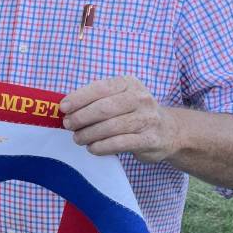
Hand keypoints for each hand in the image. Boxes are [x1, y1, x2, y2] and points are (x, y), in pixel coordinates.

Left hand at [60, 75, 179, 163]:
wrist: (169, 131)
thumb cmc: (133, 113)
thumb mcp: (119, 98)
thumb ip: (97, 100)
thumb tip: (66, 109)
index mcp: (129, 83)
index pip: (100, 88)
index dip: (79, 98)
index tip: (63, 108)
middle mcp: (141, 98)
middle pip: (104, 108)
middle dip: (81, 117)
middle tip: (68, 125)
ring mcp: (148, 119)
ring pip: (110, 127)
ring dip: (89, 134)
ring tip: (78, 139)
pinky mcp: (150, 139)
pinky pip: (120, 143)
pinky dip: (102, 147)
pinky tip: (92, 148)